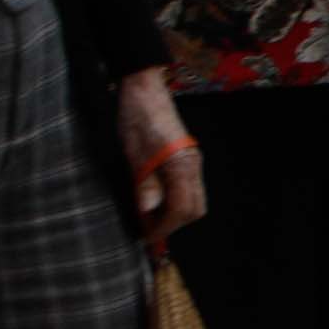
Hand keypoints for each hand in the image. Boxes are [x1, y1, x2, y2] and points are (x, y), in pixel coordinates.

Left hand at [117, 70, 199, 247]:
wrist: (144, 90)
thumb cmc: (137, 119)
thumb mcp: (134, 154)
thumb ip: (145, 185)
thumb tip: (147, 212)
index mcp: (182, 166)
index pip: (181, 209)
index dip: (164, 227)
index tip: (147, 238)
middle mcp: (193, 165)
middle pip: (194, 208)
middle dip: (174, 223)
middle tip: (148, 229)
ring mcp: (192, 160)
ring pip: (192, 198)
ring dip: (174, 212)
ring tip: (148, 216)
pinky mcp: (186, 156)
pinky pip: (187, 186)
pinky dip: (174, 199)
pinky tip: (154, 198)